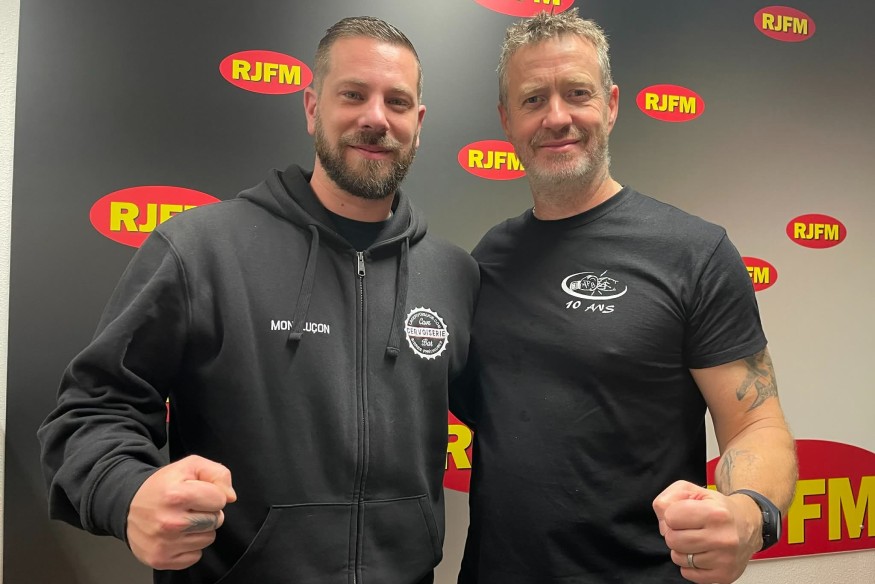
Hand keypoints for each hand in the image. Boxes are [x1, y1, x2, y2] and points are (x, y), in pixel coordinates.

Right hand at [126, 455, 236, 569]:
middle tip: (189, 507)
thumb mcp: (190, 466)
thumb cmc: (164, 485)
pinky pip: (195, 556)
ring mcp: (164, 544)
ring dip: (200, 529)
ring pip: (208, 539)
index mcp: (176, 495)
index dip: (213, 494)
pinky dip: (189, 546)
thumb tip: (230, 497)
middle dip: (208, 512)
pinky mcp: (160, 560)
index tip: (198, 493)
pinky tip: (176, 534)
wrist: (128, 506)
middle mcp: (169, 522)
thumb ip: (218, 473)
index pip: (221, 499)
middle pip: (216, 521)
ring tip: (182, 519)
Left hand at [652, 480, 760, 583]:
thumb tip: (663, 525)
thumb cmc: (717, 508)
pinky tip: (702, 553)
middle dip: (674, 533)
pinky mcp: (724, 576)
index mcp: (715, 514)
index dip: (672, 515)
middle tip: (689, 529)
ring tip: (697, 541)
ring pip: (679, 559)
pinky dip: (690, 565)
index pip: (671, 517)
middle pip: (672, 540)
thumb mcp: (691, 490)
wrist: (748, 524)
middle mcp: (723, 538)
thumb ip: (667, 499)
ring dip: (682, 550)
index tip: (684, 514)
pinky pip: (688, 574)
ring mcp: (725, 559)